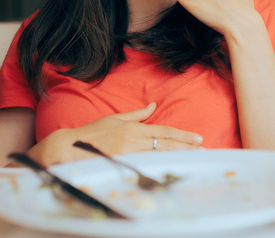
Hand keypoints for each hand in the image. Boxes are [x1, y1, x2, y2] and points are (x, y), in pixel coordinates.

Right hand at [31, 102, 202, 165]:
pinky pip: (146, 166)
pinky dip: (160, 167)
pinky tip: (172, 169)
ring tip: (194, 159)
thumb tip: (153, 104)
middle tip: (203, 150)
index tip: (198, 139)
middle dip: (186, 148)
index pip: (165, 132)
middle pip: (167, 144)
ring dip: (178, 157)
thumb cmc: (92, 133)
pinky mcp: (123, 164)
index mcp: (135, 129)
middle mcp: (135, 140)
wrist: (70, 147)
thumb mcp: (116, 119)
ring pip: (160, 155)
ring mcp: (129, 153)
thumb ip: (137, 114)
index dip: (183, 136)